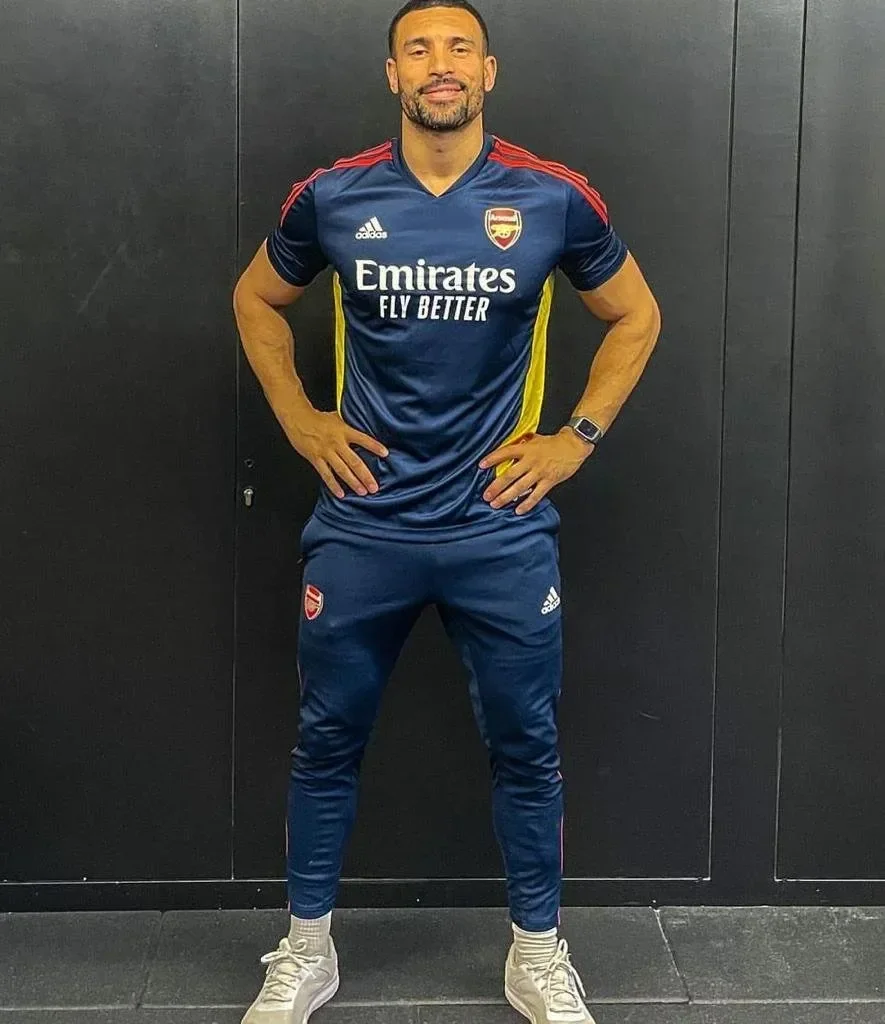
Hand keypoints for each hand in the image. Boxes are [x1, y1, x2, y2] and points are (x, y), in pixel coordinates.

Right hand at [291, 409, 387, 498]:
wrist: (297, 418)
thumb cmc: (317, 418)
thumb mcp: (337, 418)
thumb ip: (349, 426)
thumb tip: (363, 428)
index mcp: (344, 431)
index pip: (363, 439)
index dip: (374, 446)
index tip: (385, 453)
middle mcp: (336, 442)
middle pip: (354, 461)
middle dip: (365, 475)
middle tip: (374, 486)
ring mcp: (326, 452)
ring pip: (342, 470)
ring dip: (353, 482)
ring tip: (362, 491)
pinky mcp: (315, 458)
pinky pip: (326, 474)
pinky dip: (333, 485)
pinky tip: (341, 494)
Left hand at [478, 428, 594, 514]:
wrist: (573, 445)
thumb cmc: (553, 443)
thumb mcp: (534, 439)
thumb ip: (521, 444)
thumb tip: (508, 447)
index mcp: (526, 449)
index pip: (505, 453)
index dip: (492, 458)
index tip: (481, 465)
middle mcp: (531, 461)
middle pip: (510, 475)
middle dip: (496, 486)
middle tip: (486, 495)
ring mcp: (540, 472)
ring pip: (520, 487)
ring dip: (507, 497)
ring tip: (496, 504)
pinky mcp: (549, 481)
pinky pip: (536, 495)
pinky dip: (527, 503)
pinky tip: (518, 510)